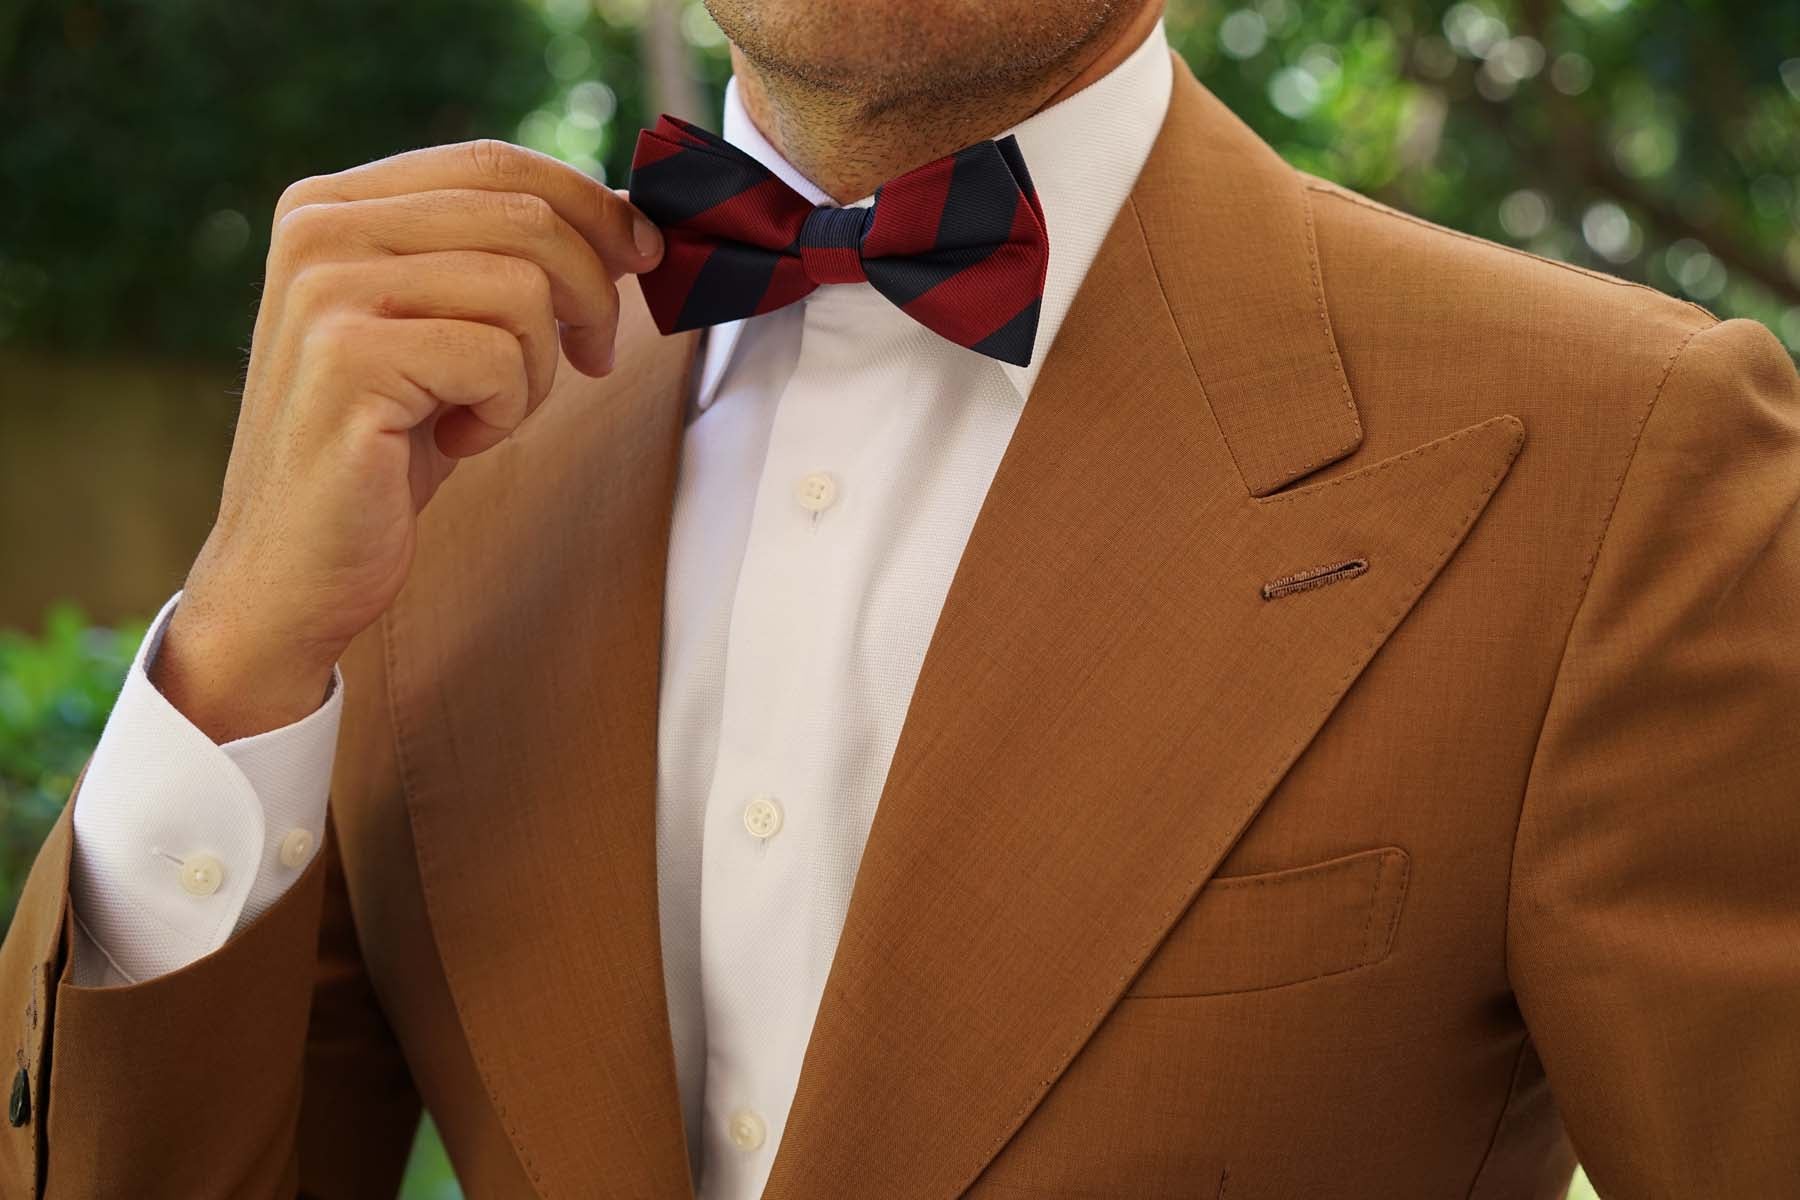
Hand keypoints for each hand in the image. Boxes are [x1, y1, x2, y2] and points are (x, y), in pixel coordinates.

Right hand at [151, 139, 662, 741]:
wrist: (295, 566)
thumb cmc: (384, 452)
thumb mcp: (443, 331)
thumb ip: (499, 261)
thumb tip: (629, 223)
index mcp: (333, 205)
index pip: (495, 163)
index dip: (591, 205)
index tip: (644, 256)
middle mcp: (318, 230)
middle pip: (524, 217)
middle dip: (591, 293)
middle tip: (591, 357)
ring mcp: (326, 291)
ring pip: (523, 289)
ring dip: (538, 367)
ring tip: (487, 409)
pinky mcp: (349, 360)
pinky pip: (500, 358)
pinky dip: (507, 411)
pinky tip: (456, 440)